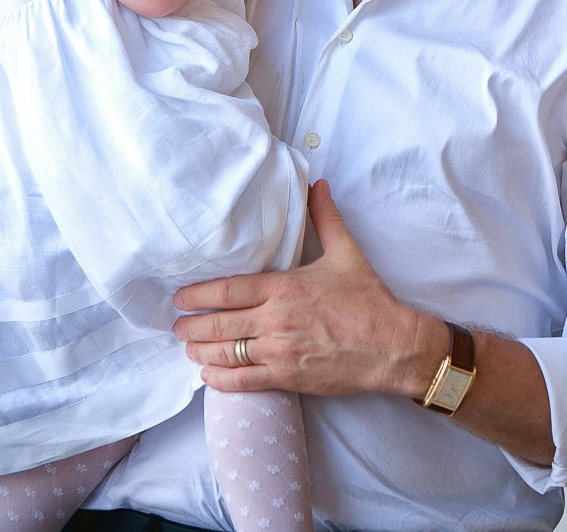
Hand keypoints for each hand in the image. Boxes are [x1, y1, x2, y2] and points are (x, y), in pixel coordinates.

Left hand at [173, 181, 434, 398]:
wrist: (391, 345)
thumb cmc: (368, 300)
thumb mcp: (346, 253)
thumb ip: (326, 218)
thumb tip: (319, 185)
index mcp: (284, 287)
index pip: (228, 290)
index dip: (198, 295)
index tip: (180, 298)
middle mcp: (275, 319)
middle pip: (219, 323)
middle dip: (191, 326)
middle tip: (175, 326)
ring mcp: (279, 351)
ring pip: (225, 352)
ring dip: (201, 351)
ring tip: (188, 348)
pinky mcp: (286, 377)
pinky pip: (243, 381)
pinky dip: (220, 379)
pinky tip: (209, 375)